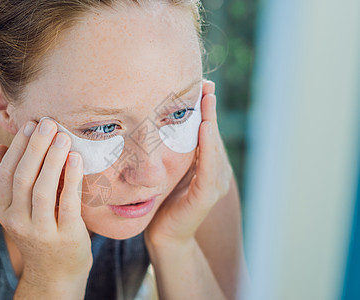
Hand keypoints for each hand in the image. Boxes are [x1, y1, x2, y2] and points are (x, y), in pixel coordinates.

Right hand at [0, 119, 91, 283]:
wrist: (55, 275)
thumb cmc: (41, 233)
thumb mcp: (20, 209)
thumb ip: (12, 180)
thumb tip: (2, 147)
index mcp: (3, 211)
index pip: (7, 173)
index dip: (19, 146)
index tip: (31, 124)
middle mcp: (17, 222)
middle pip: (23, 178)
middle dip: (35, 147)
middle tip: (48, 123)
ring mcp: (40, 232)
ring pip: (42, 189)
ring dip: (52, 159)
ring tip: (62, 136)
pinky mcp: (65, 237)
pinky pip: (67, 203)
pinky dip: (71, 178)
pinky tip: (76, 158)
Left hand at [144, 79, 233, 246]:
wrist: (164, 234)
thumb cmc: (164, 200)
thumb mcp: (171, 169)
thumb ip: (176, 151)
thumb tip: (163, 122)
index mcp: (208, 166)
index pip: (207, 132)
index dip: (206, 109)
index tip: (202, 85)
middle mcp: (216, 172)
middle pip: (213, 135)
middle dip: (210, 109)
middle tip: (206, 84)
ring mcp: (213, 185)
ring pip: (213, 147)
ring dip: (211, 122)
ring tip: (208, 99)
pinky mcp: (205, 197)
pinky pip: (207, 168)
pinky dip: (207, 147)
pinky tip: (204, 128)